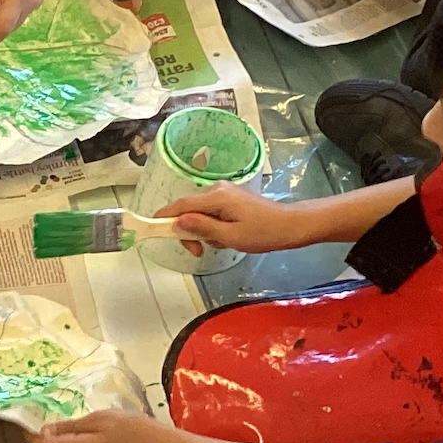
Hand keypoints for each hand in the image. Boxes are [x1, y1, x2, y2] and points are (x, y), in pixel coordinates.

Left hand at [29, 409, 181, 442]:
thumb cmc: (132, 430)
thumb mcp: (99, 420)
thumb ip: (70, 426)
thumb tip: (45, 430)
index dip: (31, 432)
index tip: (30, 414)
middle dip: (47, 433)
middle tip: (51, 408)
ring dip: (62, 437)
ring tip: (72, 416)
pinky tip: (87, 429)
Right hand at [155, 183, 318, 254]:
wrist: (291, 225)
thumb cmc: (264, 233)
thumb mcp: (231, 236)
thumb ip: (202, 228)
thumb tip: (177, 222)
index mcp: (216, 198)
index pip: (180, 205)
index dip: (163, 217)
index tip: (151, 229)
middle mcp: (216, 190)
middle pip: (187, 209)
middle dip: (187, 231)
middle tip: (199, 252)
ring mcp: (224, 192)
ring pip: (198, 212)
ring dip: (202, 230)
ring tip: (221, 243)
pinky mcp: (230, 198)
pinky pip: (210, 212)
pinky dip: (211, 226)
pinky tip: (226, 236)